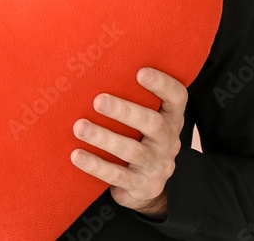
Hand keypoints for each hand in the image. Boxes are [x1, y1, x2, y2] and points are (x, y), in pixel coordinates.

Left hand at [69, 67, 186, 218]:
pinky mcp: (142, 186)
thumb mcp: (142, 120)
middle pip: (153, 123)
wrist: (146, 186)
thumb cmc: (137, 138)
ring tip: (79, 127)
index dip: (163, 84)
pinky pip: (118, 175)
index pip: (177, 98)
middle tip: (98, 101)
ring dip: (104, 138)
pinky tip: (77, 155)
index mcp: (171, 119)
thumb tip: (93, 67)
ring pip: (132, 150)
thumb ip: (131, 98)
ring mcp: (157, 165)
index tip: (141, 72)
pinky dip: (96, 165)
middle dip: (125, 111)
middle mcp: (168, 141)